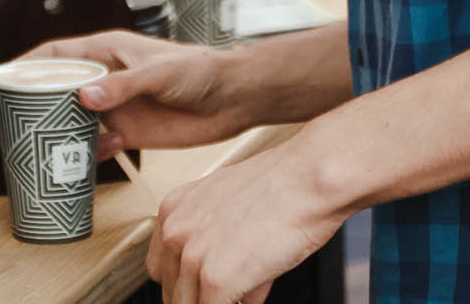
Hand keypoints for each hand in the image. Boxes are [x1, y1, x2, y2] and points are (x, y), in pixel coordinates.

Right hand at [21, 31, 246, 159]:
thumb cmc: (200, 70)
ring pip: (75, 117)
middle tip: (17, 116)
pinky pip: (99, 143)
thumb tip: (85, 95)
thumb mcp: (159, 73)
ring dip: (61, 129)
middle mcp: (107, 77)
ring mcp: (116, 105)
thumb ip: (123, 85)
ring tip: (44, 142)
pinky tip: (89, 157)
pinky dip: (90, 151)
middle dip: (38, 100)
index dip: (30, 62)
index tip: (6, 74)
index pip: (59, 53)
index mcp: (109, 51)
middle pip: (60, 87)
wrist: (231, 98)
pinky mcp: (130, 130)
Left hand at [146, 138, 344, 303]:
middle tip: (225, 297)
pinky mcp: (216, 280)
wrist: (309, 178)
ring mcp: (193, 257)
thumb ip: (220, 249)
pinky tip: (249, 298)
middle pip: (171, 291)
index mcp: (174, 210)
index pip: (161, 267)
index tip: (200, 292)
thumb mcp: (233, 208)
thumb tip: (233, 290)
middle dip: (198, 299)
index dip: (184, 285)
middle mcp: (176, 232)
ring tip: (243, 293)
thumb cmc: (284, 185)